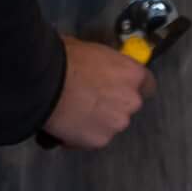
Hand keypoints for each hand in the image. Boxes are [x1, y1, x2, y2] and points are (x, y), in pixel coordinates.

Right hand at [41, 34, 155, 148]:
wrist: (44, 85)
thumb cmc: (65, 59)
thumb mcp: (89, 49)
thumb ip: (102, 63)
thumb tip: (97, 66)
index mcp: (132, 74)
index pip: (147, 84)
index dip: (131, 86)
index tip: (119, 86)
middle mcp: (131, 101)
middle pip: (127, 105)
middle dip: (112, 104)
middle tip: (89, 99)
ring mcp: (116, 123)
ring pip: (111, 123)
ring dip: (98, 120)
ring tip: (74, 112)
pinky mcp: (99, 141)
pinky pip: (94, 137)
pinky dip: (83, 133)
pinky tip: (67, 124)